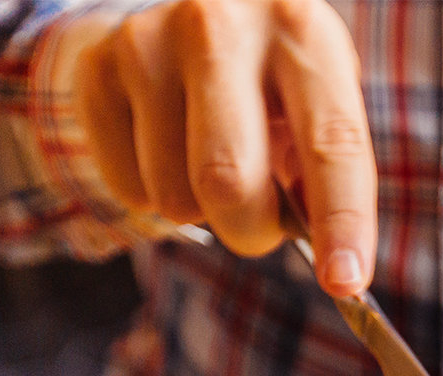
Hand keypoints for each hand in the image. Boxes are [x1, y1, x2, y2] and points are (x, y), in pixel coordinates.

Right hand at [71, 0, 374, 295]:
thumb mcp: (317, 103)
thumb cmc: (274, 77)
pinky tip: (168, 149)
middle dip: (251, 230)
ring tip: (210, 162)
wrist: (197, 12)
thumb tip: (331, 264)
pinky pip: (129, 191)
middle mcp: (221, 25)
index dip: (341, 220)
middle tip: (260, 226)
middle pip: (229, 180)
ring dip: (200, 211)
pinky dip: (155, 196)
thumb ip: (325, 175)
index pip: (330, 142)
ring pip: (173, 197)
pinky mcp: (98, 69)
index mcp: (300, 30)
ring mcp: (149, 42)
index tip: (344, 281)